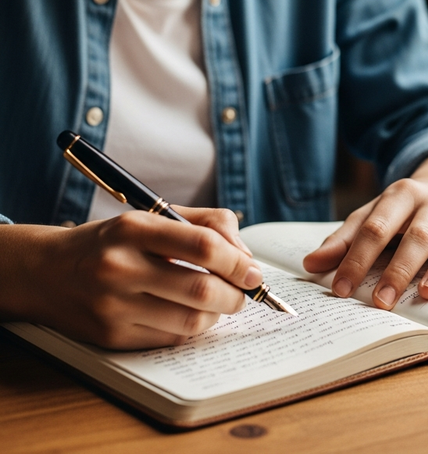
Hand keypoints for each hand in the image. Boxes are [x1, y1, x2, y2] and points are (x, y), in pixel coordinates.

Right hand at [0, 207, 263, 348]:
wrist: (47, 271)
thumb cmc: (114, 240)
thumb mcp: (153, 216)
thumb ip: (206, 224)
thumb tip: (245, 256)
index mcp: (134, 228)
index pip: (203, 246)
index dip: (237, 261)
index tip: (253, 271)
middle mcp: (120, 267)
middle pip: (201, 289)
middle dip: (236, 295)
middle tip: (244, 293)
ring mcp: (112, 306)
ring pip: (190, 322)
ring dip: (217, 315)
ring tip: (220, 303)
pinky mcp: (110, 337)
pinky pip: (170, 339)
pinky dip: (191, 329)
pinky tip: (190, 315)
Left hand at [303, 151, 427, 308]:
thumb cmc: (406, 210)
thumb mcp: (375, 213)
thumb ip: (345, 238)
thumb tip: (311, 264)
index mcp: (401, 194)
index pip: (376, 227)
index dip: (358, 258)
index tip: (341, 287)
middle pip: (416, 235)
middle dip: (398, 269)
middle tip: (381, 301)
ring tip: (426, 293)